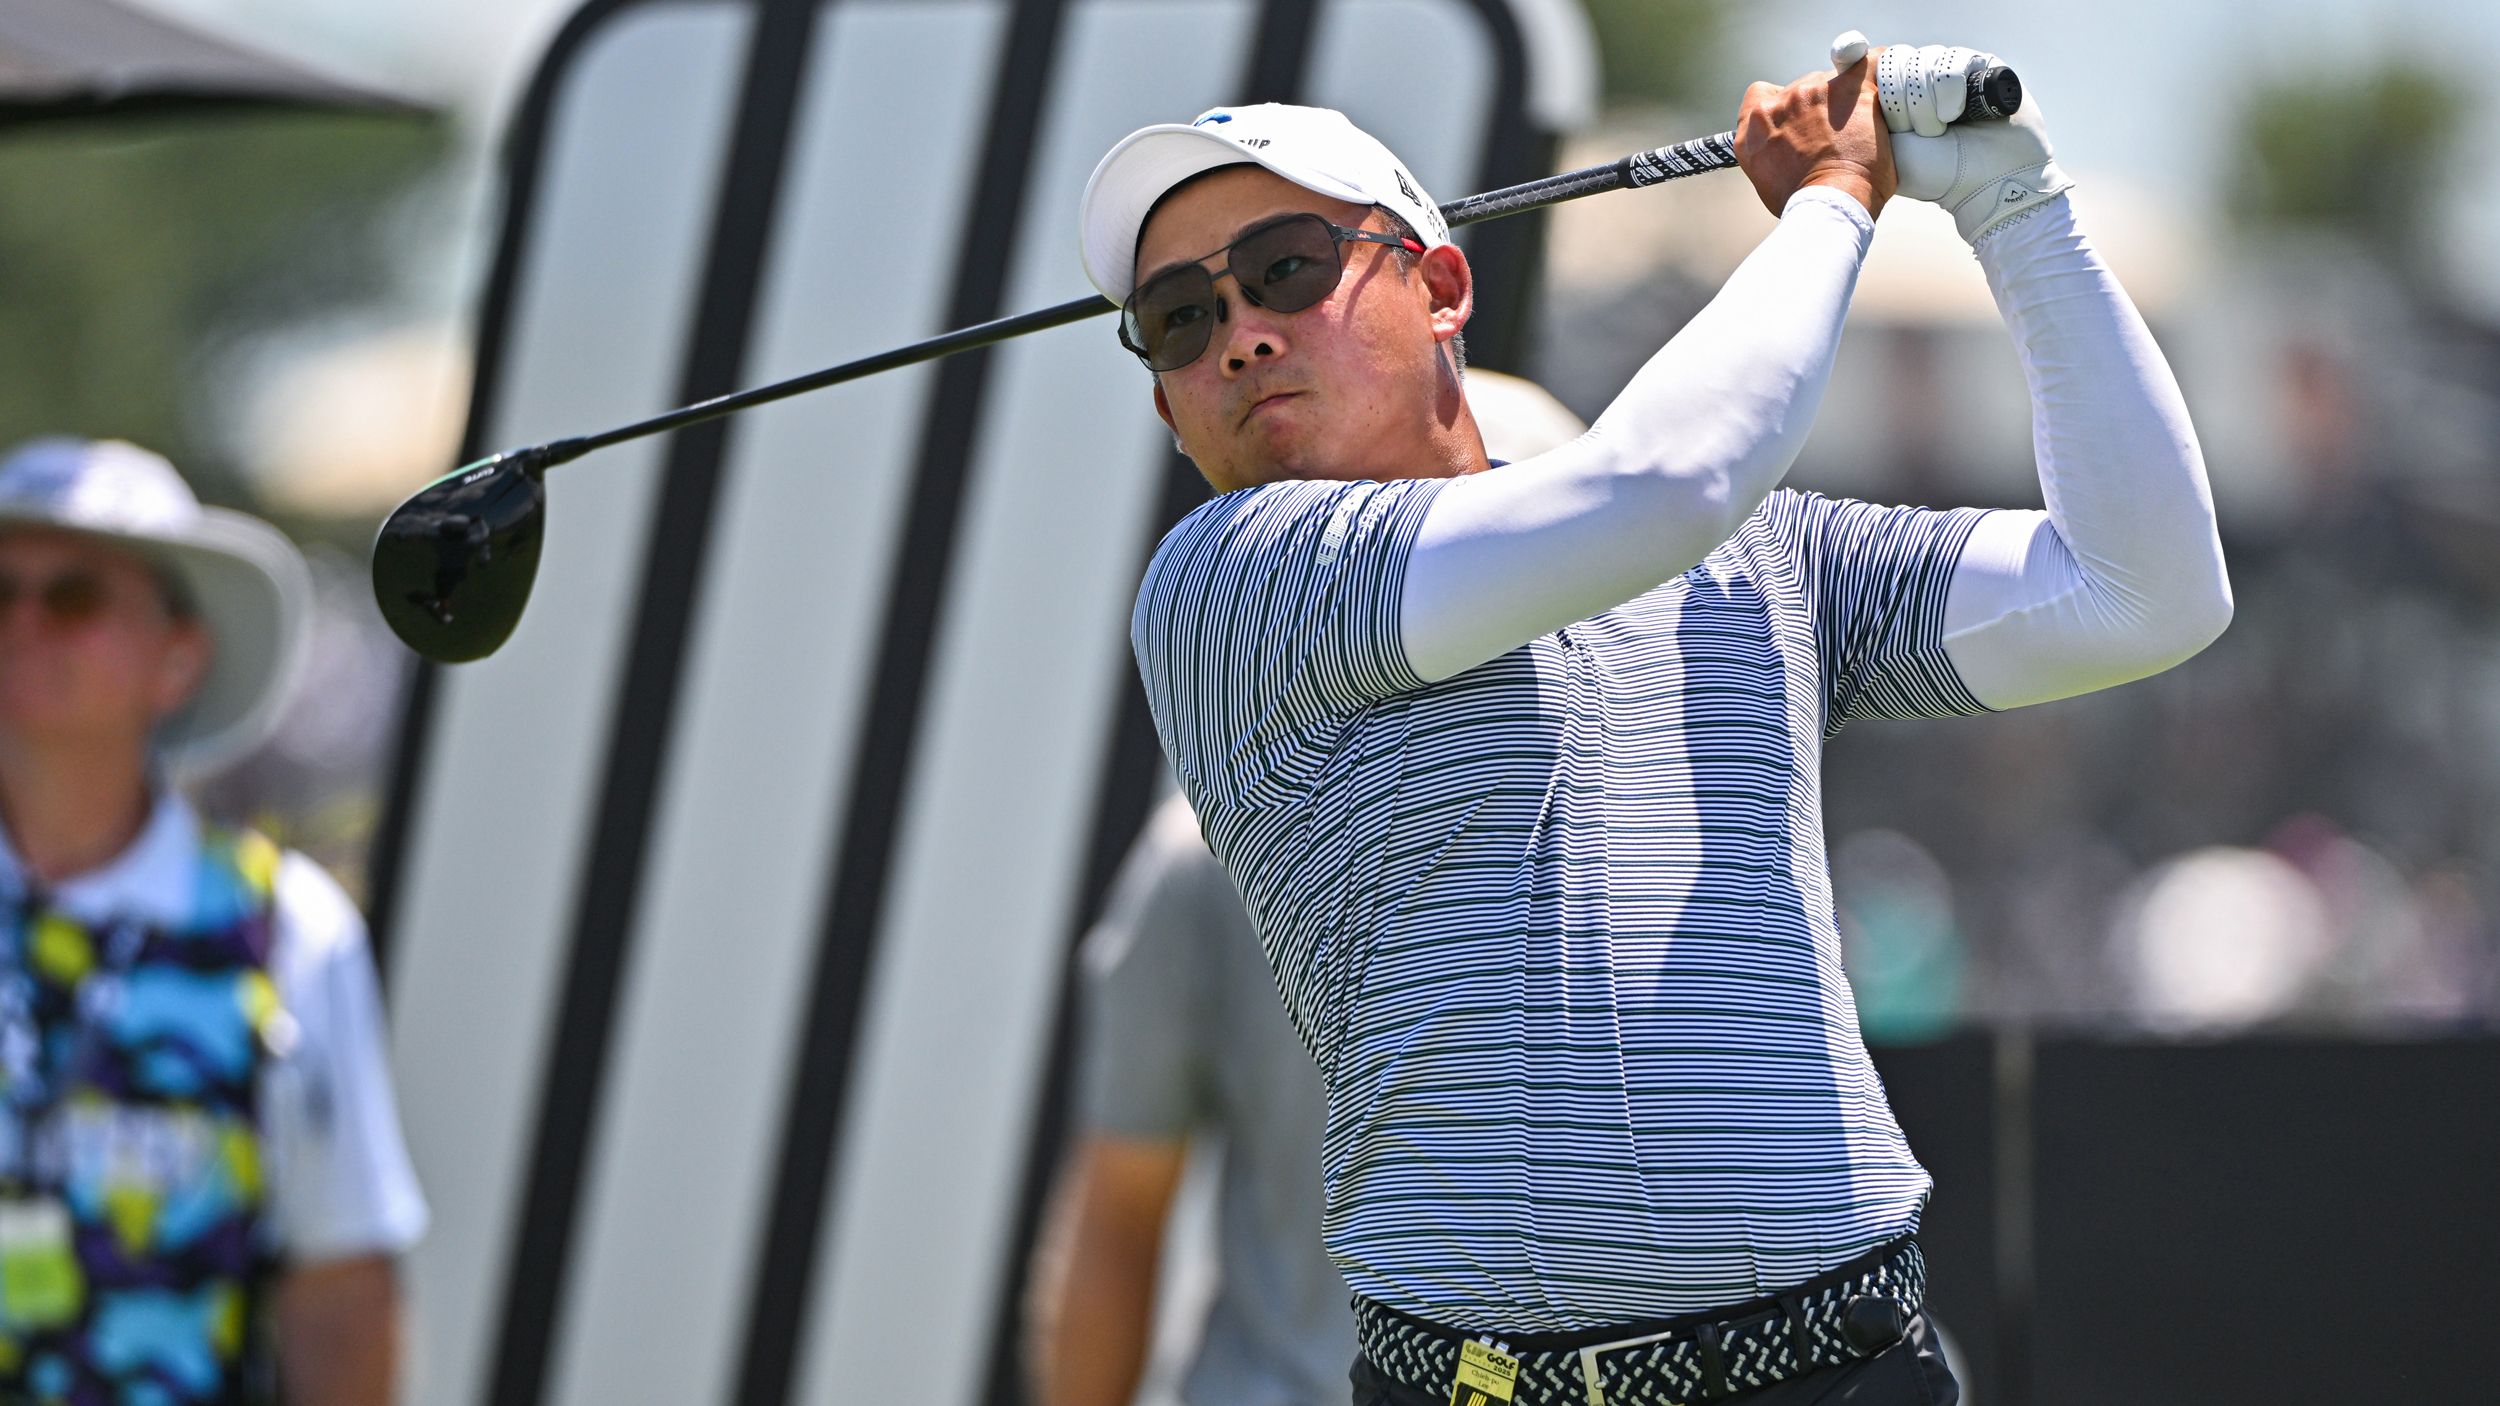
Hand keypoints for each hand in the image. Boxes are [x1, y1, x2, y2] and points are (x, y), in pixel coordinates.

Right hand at [1734, 49, 1894, 219]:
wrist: (1832, 205)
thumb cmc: (1806, 204)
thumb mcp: (1769, 183)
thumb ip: (1773, 155)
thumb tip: (1791, 153)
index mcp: (1754, 129)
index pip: (1762, 97)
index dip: (1783, 106)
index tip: (1799, 122)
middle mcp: (1777, 105)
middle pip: (1801, 89)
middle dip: (1819, 107)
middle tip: (1839, 135)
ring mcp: (1810, 92)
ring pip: (1832, 79)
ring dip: (1846, 98)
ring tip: (1863, 127)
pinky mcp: (1845, 88)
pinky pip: (1867, 63)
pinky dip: (1878, 69)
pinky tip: (1885, 83)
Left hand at [1879, 43, 2074, 243]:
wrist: (1984, 186)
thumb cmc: (1932, 174)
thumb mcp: (1883, 146)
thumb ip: (1861, 112)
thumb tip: (1845, 64)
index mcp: (1896, 94)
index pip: (1871, 63)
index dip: (1867, 68)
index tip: (1860, 76)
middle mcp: (1923, 78)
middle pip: (1895, 60)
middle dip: (1900, 102)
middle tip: (1915, 133)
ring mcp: (1952, 70)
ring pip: (1923, 61)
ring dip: (1926, 104)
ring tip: (1939, 131)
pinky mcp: (1982, 66)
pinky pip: (1952, 62)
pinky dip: (1950, 92)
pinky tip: (1956, 115)